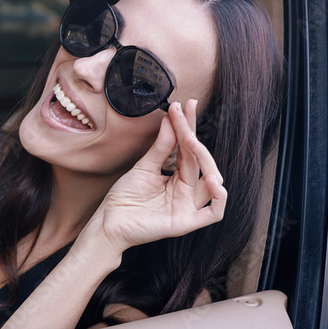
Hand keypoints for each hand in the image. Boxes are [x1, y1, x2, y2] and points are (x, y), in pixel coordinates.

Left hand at [77, 99, 225, 261]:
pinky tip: (212, 179)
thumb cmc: (124, 198)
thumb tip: (170, 120)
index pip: (189, 149)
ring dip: (207, 161)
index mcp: (178, 178)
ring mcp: (188, 207)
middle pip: (200, 162)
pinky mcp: (186, 222)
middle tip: (184, 114)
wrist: (108, 221)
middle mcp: (187, 191)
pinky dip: (219, 197)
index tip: (185, 105)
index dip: (189, 127)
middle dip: (193, 136)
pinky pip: (213, 212)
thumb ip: (160, 147)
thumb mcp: (143, 167)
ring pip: (212, 184)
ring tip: (192, 142)